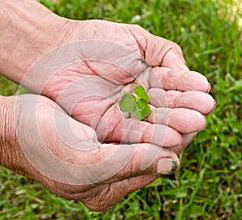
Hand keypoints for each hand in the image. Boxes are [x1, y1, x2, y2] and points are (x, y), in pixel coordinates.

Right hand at [8, 94, 180, 210]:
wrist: (11, 126)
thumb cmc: (43, 147)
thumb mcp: (87, 161)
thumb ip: (129, 163)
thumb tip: (169, 163)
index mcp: (105, 190)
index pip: (149, 171)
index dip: (171, 148)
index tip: (189, 125)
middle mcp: (107, 175)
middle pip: (148, 155)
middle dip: (169, 133)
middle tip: (192, 111)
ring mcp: (102, 155)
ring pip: (141, 138)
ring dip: (159, 120)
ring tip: (180, 101)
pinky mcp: (98, 136)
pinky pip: (127, 125)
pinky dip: (141, 113)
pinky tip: (153, 97)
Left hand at [22, 19, 214, 150]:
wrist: (58, 52)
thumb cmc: (96, 41)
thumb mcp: (138, 40)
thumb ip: (166, 54)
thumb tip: (187, 74)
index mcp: (146, 76)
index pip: (172, 85)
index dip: (188, 88)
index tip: (204, 90)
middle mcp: (138, 97)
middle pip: (166, 106)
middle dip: (185, 108)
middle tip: (204, 112)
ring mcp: (125, 114)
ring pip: (154, 122)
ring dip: (174, 124)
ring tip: (195, 124)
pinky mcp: (110, 128)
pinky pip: (135, 134)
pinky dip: (153, 137)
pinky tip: (172, 136)